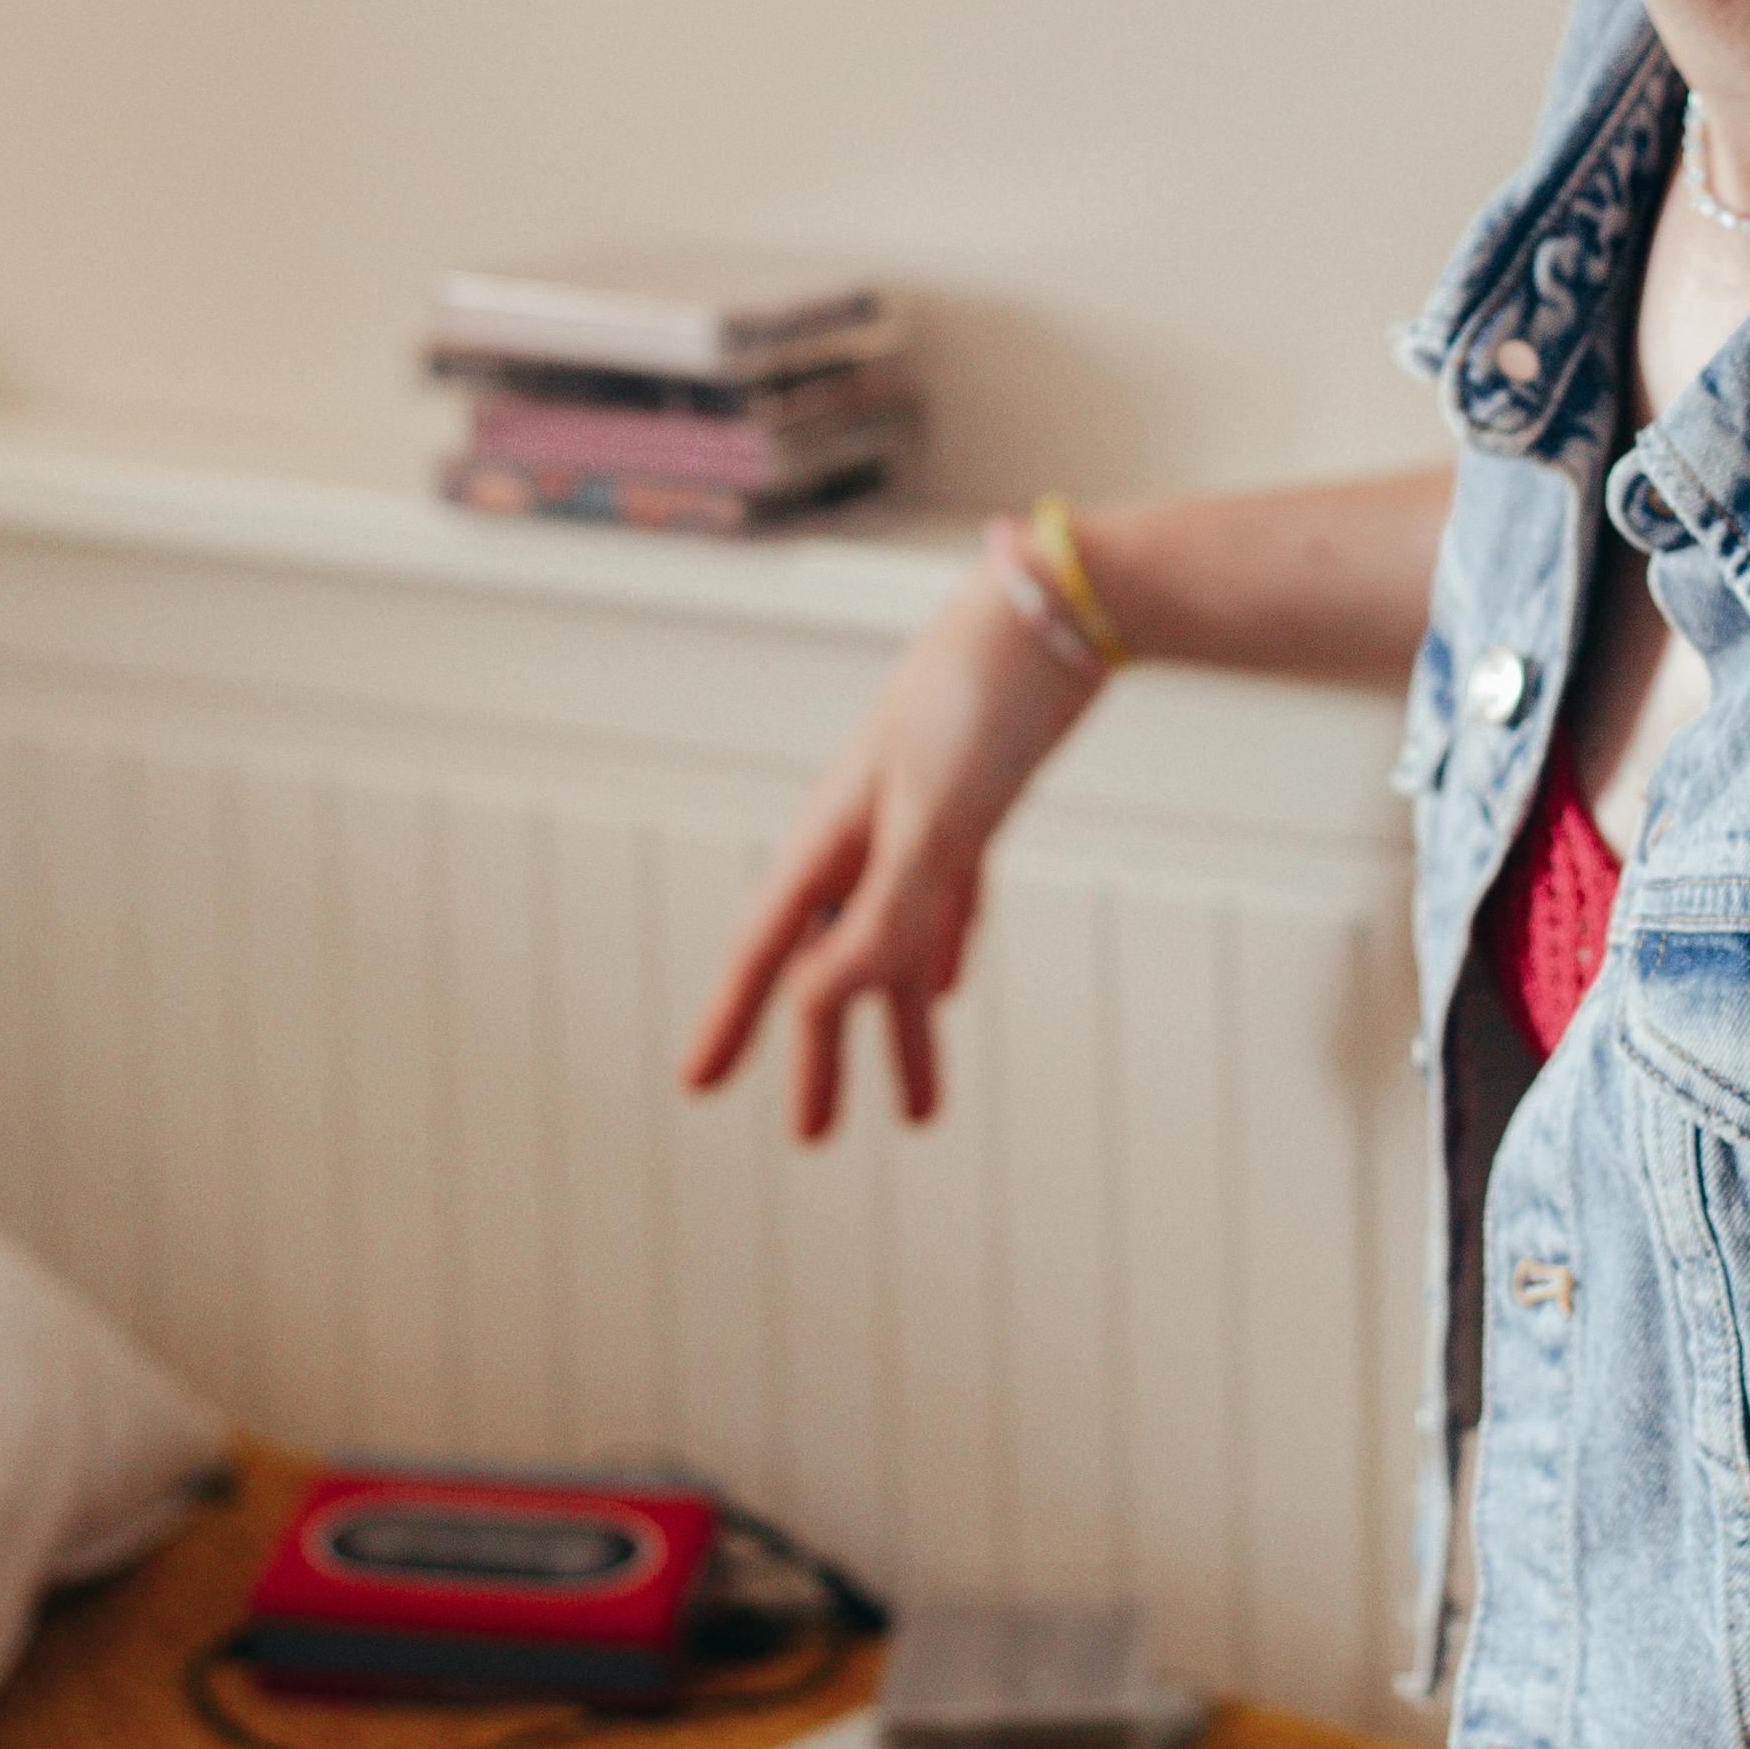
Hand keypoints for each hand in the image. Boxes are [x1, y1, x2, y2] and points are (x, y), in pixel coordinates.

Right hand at [680, 566, 1094, 1137]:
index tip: (697, 1087)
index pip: (766, 950)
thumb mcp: (934, 824)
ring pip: (894, 945)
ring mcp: (918, 820)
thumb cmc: (981, 704)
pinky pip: (942, 901)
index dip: (733, 1022)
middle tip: (814, 1138)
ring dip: (898, 1024)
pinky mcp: (975, 806)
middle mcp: (862, 833)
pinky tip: (945, 984)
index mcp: (832, 835)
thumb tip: (817, 1003)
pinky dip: (938, 948)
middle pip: (829, 965)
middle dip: (821, 1052)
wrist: (1053, 609)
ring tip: (915, 1110)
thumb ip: (881, 915)